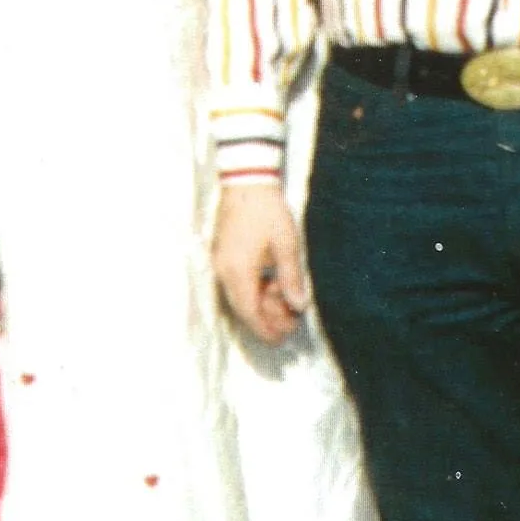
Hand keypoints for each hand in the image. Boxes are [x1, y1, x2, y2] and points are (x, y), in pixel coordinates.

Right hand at [212, 179, 308, 345]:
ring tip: (286, 303)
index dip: (266, 330)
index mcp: (238, 271)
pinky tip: (272, 286)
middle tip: (292, 323)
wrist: (246, 180)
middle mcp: (224, 271)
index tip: (282, 340)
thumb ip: (290, 278)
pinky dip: (254, 291)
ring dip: (262, 305)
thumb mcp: (285, 244)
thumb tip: (298, 306)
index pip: (250, 313)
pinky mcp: (223, 255)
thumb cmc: (267, 210)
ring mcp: (221, 263)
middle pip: (243, 308)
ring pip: (240, 297)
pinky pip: (237, 284)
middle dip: (267, 320)